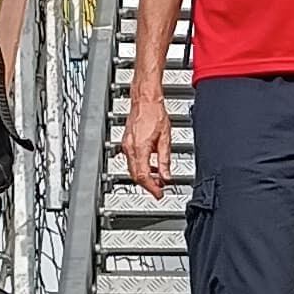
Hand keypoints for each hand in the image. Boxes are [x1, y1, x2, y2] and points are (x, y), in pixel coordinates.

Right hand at [124, 76, 171, 198]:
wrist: (145, 99)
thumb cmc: (155, 113)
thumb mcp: (165, 139)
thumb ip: (165, 160)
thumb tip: (166, 176)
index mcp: (139, 149)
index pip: (143, 176)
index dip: (151, 188)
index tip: (159, 194)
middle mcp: (130, 148)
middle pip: (135, 175)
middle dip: (147, 185)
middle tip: (159, 190)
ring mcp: (126, 145)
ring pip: (133, 169)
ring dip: (144, 177)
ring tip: (158, 180)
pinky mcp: (127, 142)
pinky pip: (132, 160)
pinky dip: (141, 167)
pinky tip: (151, 166)